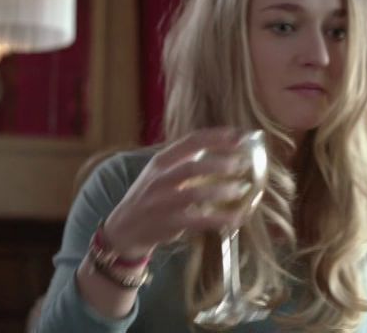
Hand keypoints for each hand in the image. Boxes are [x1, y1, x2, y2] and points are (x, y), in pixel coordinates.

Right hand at [103, 127, 254, 258]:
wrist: (123, 228)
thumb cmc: (150, 196)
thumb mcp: (161, 172)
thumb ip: (185, 160)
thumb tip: (224, 150)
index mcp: (161, 161)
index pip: (191, 142)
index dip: (217, 137)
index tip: (240, 136)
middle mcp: (159, 179)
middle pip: (192, 167)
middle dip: (220, 164)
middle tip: (243, 164)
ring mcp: (162, 202)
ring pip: (195, 194)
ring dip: (222, 191)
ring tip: (242, 190)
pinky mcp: (168, 224)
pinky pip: (198, 221)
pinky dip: (220, 219)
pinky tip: (236, 218)